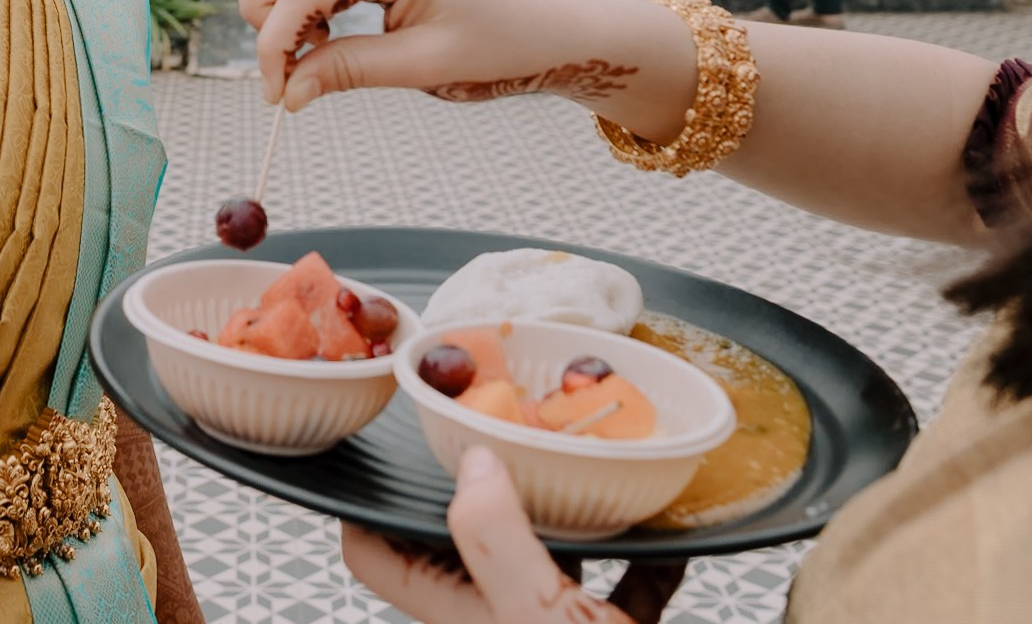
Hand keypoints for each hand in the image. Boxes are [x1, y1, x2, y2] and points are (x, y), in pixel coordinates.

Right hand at [241, 0, 560, 109]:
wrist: (544, 33)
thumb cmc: (499, 46)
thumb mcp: (423, 66)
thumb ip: (349, 71)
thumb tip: (288, 91)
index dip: (276, 43)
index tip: (277, 93)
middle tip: (283, 56)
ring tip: (310, 51)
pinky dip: (301, 1)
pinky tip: (328, 39)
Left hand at [341, 450, 635, 622]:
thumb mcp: (540, 614)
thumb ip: (498, 539)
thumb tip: (471, 462)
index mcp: (462, 619)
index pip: (378, 558)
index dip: (368, 506)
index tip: (385, 447)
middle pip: (466, 548)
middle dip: (482, 490)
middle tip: (497, 427)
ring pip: (545, 563)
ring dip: (565, 518)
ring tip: (577, 465)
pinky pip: (622, 592)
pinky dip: (642, 563)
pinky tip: (663, 538)